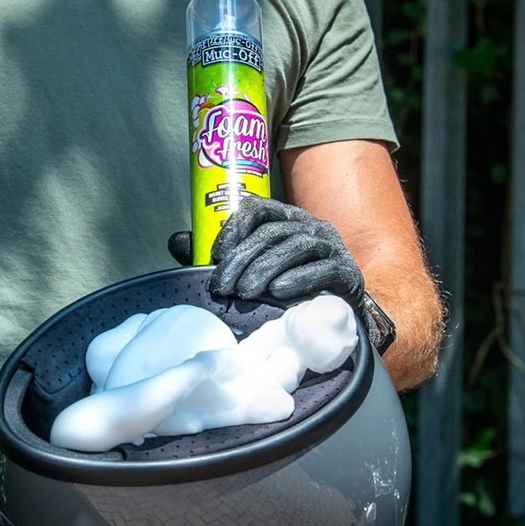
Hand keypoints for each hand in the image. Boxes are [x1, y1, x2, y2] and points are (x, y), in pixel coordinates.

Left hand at [169, 196, 363, 308]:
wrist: (339, 317)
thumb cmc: (289, 290)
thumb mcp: (251, 270)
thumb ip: (218, 257)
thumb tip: (176, 242)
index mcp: (285, 219)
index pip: (257, 208)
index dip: (233, 228)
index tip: (214, 257)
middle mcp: (310, 225)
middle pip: (271, 231)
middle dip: (241, 259)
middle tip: (222, 287)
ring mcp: (332, 246)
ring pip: (295, 245)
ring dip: (265, 268)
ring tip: (245, 292)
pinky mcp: (348, 271)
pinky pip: (324, 267)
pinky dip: (299, 278)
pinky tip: (278, 292)